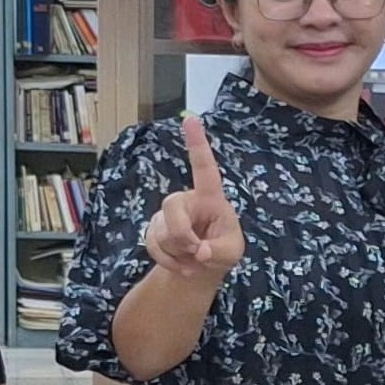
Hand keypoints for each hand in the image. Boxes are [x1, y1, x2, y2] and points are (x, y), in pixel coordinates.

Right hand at [143, 111, 244, 282]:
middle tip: (198, 252)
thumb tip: (200, 251)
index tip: (192, 118)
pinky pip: (153, 245)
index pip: (204, 168)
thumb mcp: (231, 252)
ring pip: (161, 233)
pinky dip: (169, 262)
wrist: (202, 265)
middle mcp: (186, 199)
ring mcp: (167, 214)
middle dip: (183, 236)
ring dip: (179, 254)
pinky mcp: (154, 229)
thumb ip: (219, 252)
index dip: (197, 144)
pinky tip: (182, 266)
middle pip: (171, 208)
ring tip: (194, 259)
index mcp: (210, 197)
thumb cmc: (223, 248)